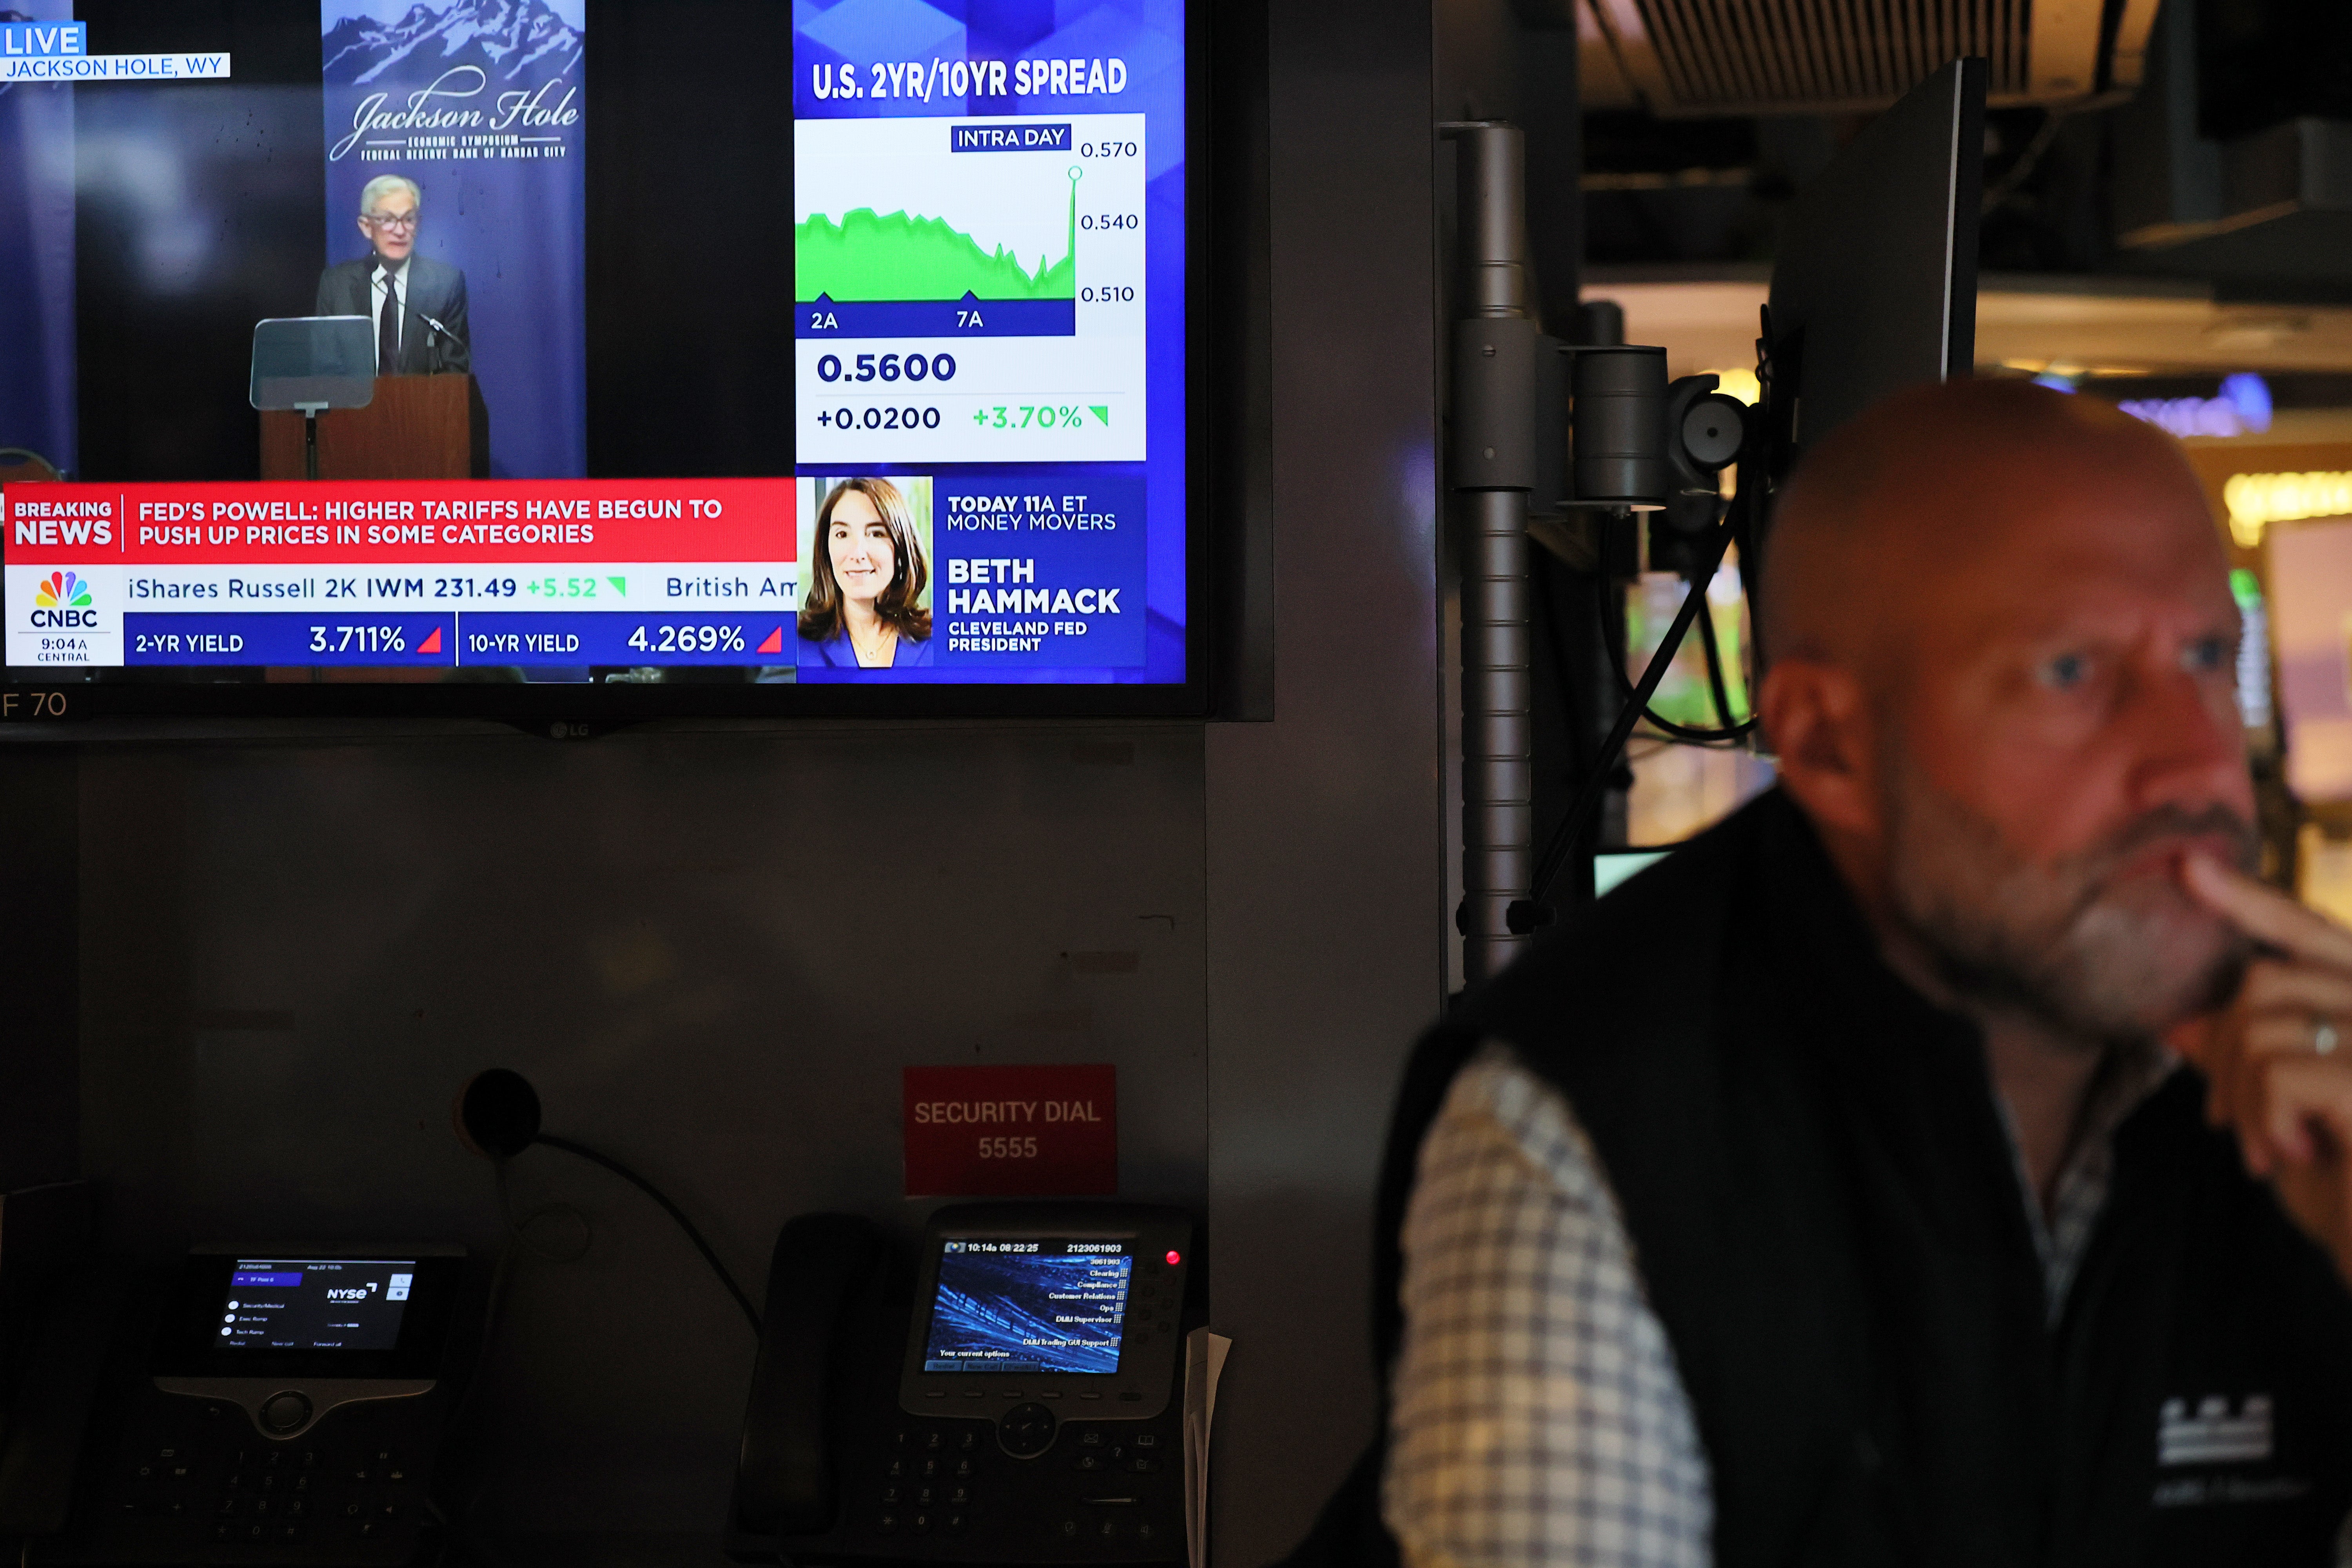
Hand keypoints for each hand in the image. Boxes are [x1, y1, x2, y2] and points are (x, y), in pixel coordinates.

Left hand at [2176, 854, 2351, 1279]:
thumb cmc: (2347, 1190)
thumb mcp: (2285, 1112)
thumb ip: (2249, 1058)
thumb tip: (2180, 1020)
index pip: (2314, 934)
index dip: (2255, 902)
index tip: (2190, 868)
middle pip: (2263, 983)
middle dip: (2222, 1053)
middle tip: (2231, 1123)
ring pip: (2259, 1024)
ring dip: (2241, 1094)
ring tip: (2268, 1147)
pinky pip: (2279, 1070)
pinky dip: (2266, 1118)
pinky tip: (2296, 1155)